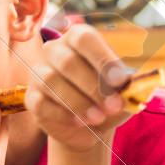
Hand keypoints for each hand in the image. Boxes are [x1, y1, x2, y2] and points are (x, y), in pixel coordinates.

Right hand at [25, 25, 139, 152]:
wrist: (90, 125)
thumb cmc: (108, 99)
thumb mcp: (123, 91)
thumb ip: (129, 85)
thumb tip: (133, 86)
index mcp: (78, 39)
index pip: (84, 39)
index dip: (102, 58)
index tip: (120, 81)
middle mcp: (54, 50)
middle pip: (68, 62)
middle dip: (94, 87)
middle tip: (114, 106)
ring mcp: (38, 73)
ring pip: (51, 81)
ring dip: (78, 102)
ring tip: (99, 118)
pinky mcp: (31, 98)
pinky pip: (41, 103)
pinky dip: (63, 114)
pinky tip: (80, 123)